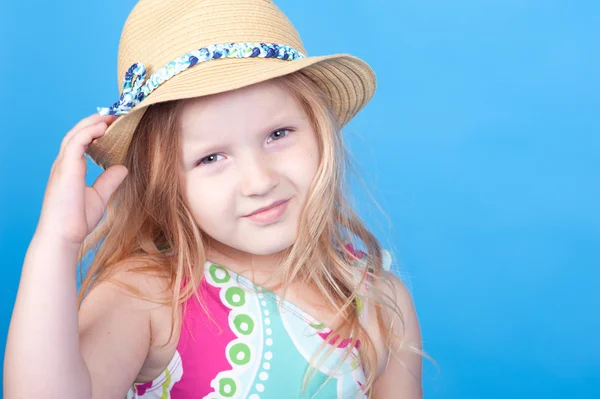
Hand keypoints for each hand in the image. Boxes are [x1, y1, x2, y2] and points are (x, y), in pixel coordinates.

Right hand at [36, 114, 127, 246]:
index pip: (81, 142)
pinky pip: (75, 142)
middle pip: (77, 133)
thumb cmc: (77, 220)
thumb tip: (123, 168)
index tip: (113, 124)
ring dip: (93, 123)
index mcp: (70, 169)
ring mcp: (62, 165)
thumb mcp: (99, 196)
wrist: (64, 236)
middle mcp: (64, 164)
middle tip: (114, 114)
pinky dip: (89, 132)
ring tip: (110, 116)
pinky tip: (102, 127)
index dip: (95, 131)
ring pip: (75, 134)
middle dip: (94, 122)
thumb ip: (109, 181)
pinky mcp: (64, 168)